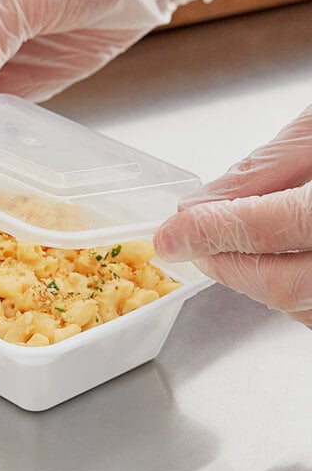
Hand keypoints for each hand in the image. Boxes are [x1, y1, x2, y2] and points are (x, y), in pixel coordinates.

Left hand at [154, 105, 311, 326]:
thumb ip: (268, 167)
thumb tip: (204, 203)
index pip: (275, 229)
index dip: (212, 232)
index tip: (172, 234)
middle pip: (285, 283)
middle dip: (224, 263)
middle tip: (188, 242)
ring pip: (300, 303)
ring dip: (251, 277)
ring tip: (226, 243)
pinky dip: (286, 285)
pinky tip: (270, 256)